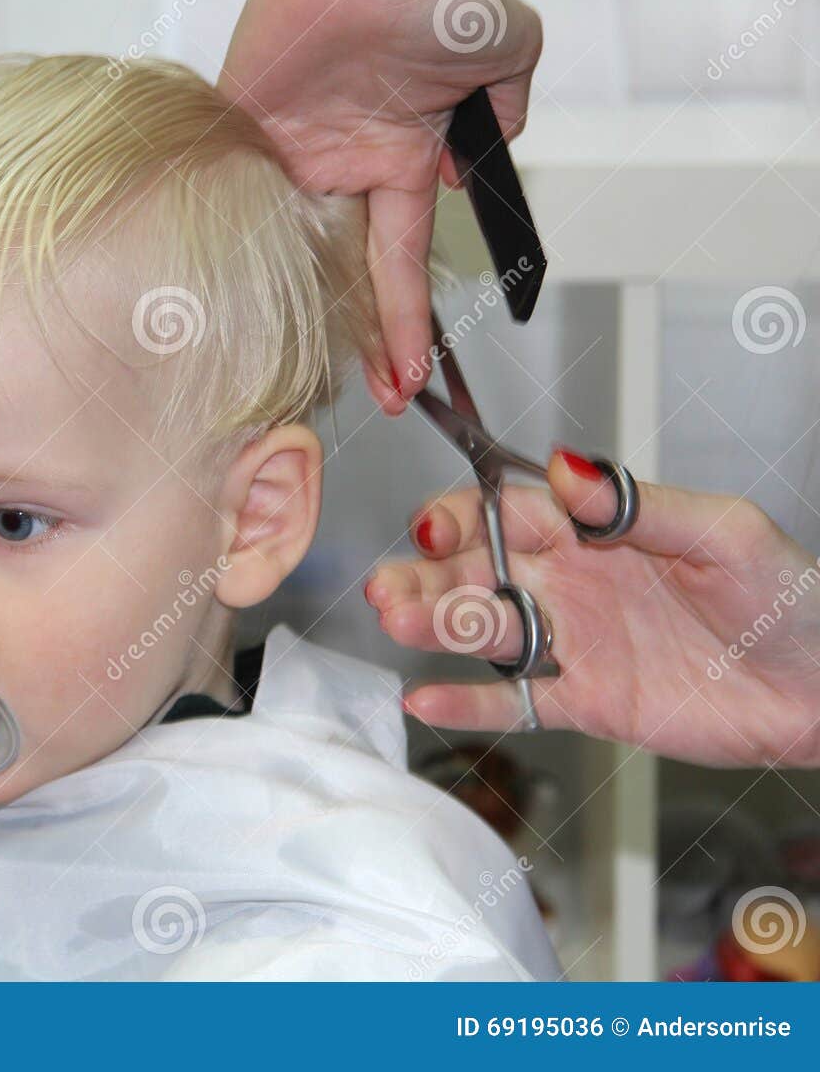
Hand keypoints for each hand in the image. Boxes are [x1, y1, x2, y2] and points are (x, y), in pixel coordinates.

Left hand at [219, 0, 540, 412]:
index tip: (410, 378)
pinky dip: (223, 238)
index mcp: (403, 159)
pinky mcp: (242, 125)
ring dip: (286, 306)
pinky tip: (216, 297)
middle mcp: (345, 162)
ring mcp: (292, 148)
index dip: (404, 324)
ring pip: (285, 246)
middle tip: (357, 398)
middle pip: (340, 271)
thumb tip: (480, 164)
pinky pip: (231, 191)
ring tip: (284, 369)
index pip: (400, 263)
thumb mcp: (508, 56)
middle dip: (352, 338)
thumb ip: (507, 115)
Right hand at [365, 451, 819, 767]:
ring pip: (487, 630)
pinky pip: (517, 703)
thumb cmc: (791, 596)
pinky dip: (470, 704)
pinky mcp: (587, 701)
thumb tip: (569, 465)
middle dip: (428, 577)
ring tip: (399, 625)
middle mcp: (571, 581)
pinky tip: (426, 701)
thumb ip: (637, 502)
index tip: (434, 525)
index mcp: (595, 530)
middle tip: (390, 589)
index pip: (507, 511)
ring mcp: (574, 642)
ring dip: (437, 627)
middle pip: (478, 572)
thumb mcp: (722, 531)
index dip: (461, 516)